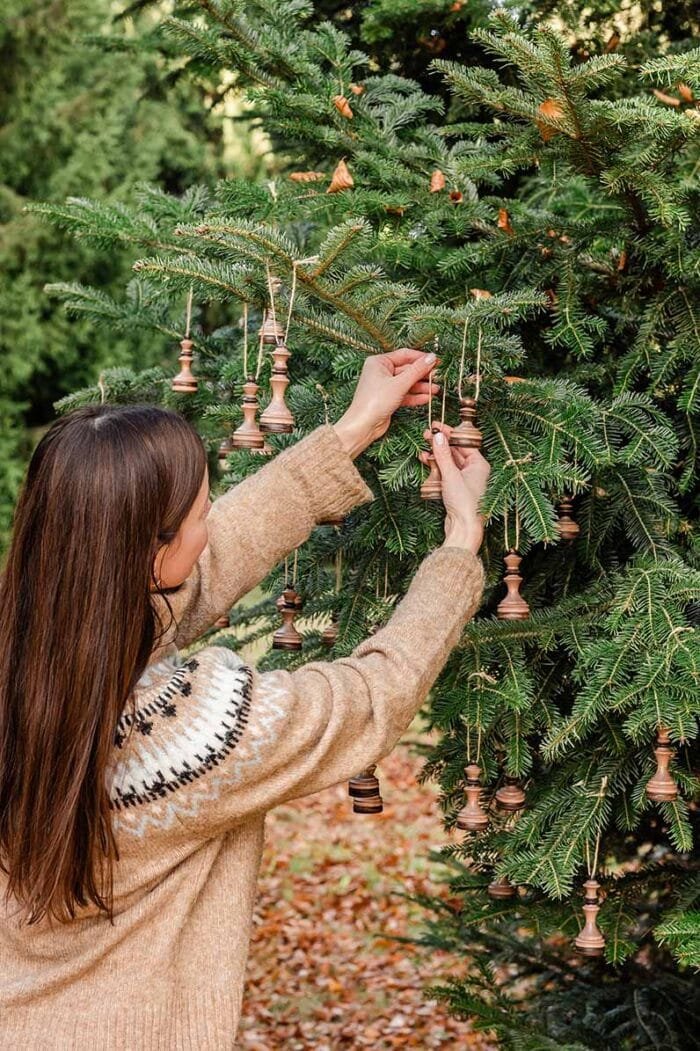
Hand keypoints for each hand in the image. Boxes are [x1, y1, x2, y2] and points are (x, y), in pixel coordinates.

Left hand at [333, 348, 440, 457]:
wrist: (363, 426)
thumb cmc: (374, 402)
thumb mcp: (399, 384)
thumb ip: (417, 370)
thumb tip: (432, 358)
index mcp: (379, 362)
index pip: (405, 355)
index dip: (421, 358)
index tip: (437, 361)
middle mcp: (381, 372)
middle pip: (407, 369)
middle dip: (423, 374)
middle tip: (438, 377)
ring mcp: (384, 386)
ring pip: (407, 383)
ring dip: (422, 387)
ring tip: (436, 389)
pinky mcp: (388, 399)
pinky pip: (405, 394)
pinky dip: (415, 396)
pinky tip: (427, 398)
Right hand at [418, 422, 489, 554]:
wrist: (464, 528)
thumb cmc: (464, 503)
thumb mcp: (451, 475)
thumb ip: (443, 455)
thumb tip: (437, 436)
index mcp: (479, 464)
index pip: (463, 442)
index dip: (449, 433)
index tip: (436, 426)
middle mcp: (474, 471)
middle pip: (456, 451)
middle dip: (441, 444)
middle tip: (426, 434)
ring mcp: (465, 480)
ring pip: (449, 462)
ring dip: (437, 455)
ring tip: (423, 448)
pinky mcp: (456, 489)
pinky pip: (446, 473)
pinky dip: (437, 467)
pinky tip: (426, 461)